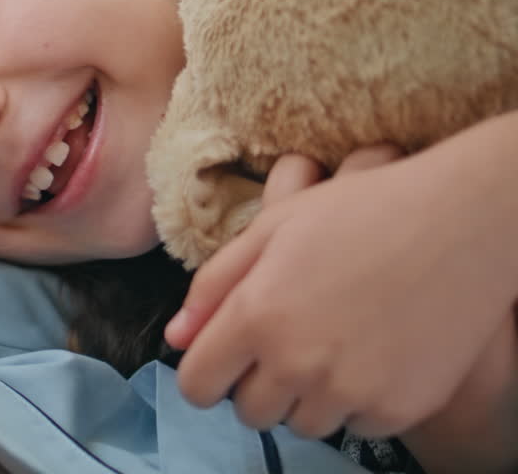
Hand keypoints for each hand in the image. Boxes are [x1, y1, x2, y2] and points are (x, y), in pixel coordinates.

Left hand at [165, 142, 516, 439]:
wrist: (464, 223)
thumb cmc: (362, 213)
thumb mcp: (272, 229)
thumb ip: (213, 286)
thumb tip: (176, 338)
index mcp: (255, 316)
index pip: (196, 386)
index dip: (204, 374)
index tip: (222, 359)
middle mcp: (296, 362)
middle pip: (249, 413)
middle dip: (255, 385)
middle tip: (284, 346)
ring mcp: (349, 391)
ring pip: (301, 424)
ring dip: (305, 397)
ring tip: (330, 348)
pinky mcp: (396, 408)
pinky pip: (356, 426)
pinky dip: (357, 403)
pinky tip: (372, 357)